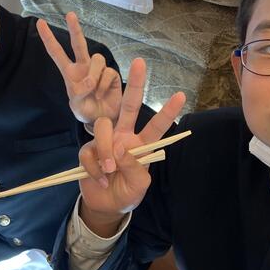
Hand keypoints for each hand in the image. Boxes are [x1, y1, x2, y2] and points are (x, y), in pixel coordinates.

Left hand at [37, 12, 121, 123]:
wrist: (104, 120)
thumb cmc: (86, 111)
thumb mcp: (76, 106)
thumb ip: (78, 94)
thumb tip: (89, 82)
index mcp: (70, 73)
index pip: (57, 53)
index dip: (49, 38)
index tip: (40, 23)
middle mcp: (83, 67)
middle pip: (79, 44)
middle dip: (74, 28)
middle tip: (69, 14)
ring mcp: (98, 70)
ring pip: (97, 59)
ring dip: (94, 75)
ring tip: (93, 91)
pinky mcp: (112, 74)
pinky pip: (108, 73)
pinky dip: (104, 85)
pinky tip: (102, 94)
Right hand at [77, 58, 184, 235]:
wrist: (105, 207)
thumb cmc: (126, 194)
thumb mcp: (139, 185)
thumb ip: (134, 167)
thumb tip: (119, 150)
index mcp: (141, 144)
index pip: (157, 125)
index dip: (167, 111)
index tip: (181, 95)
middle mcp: (123, 137)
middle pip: (129, 106)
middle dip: (135, 85)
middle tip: (140, 62)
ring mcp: (104, 142)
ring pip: (103, 128)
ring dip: (105, 149)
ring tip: (110, 170)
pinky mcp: (88, 151)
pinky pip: (89, 151)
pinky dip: (94, 168)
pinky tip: (99, 180)